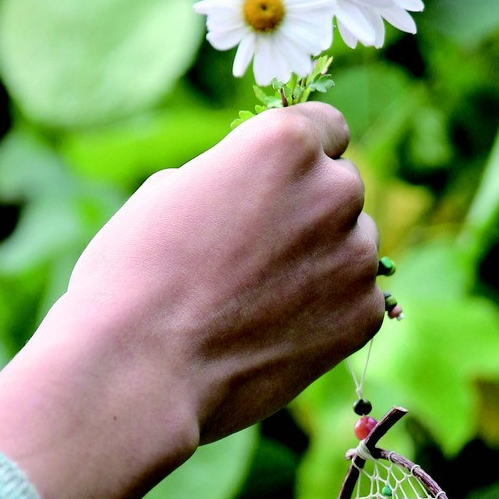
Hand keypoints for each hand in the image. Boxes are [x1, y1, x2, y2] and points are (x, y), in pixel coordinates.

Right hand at [0, 104, 382, 498]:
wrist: (142, 369)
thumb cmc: (135, 276)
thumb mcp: (170, 192)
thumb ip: (231, 179)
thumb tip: (254, 193)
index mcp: (286, 142)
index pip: (326, 129)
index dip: (301, 158)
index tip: (283, 184)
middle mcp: (334, 191)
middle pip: (341, 189)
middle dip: (311, 212)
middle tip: (260, 255)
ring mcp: (356, 258)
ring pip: (354, 247)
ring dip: (323, 263)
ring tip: (262, 301)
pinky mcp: (363, 317)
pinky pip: (358, 302)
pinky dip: (330, 315)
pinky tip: (278, 333)